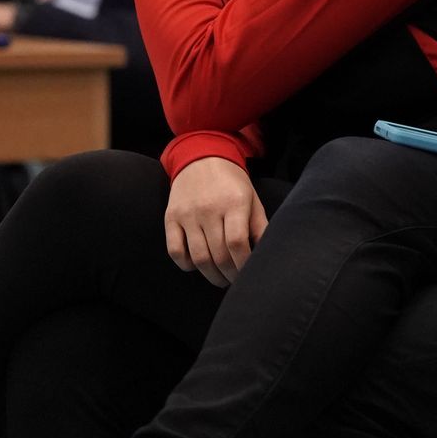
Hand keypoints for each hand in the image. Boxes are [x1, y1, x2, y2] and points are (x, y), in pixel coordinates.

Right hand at [164, 157, 266, 286]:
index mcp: (234, 203)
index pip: (237, 243)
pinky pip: (175, 251)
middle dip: (230, 275)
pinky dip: (187, 265)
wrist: (201, 157)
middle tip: (236, 280)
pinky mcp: (171, 218)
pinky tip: (198, 264)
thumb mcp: (252, 200)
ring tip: (221, 278)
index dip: (244, 264)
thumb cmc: (232, 184)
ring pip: (198, 258)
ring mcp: (187, 214)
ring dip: (212, 275)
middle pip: (219, 254)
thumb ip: (260, 227)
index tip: (249, 273)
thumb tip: (266, 256)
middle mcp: (209, 209)